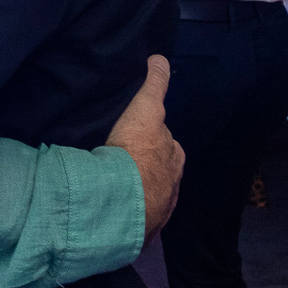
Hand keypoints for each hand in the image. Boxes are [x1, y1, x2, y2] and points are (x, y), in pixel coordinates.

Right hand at [105, 56, 183, 236]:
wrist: (125, 196)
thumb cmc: (137, 149)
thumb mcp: (146, 109)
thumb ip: (155, 84)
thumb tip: (161, 58)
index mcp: (174, 156)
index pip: (168, 143)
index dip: (157, 138)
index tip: (144, 138)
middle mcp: (172, 182)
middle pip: (161, 169)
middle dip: (148, 165)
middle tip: (124, 159)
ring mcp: (160, 208)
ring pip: (149, 194)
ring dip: (137, 190)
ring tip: (115, 185)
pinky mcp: (143, 228)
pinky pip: (136, 217)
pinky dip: (128, 212)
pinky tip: (113, 209)